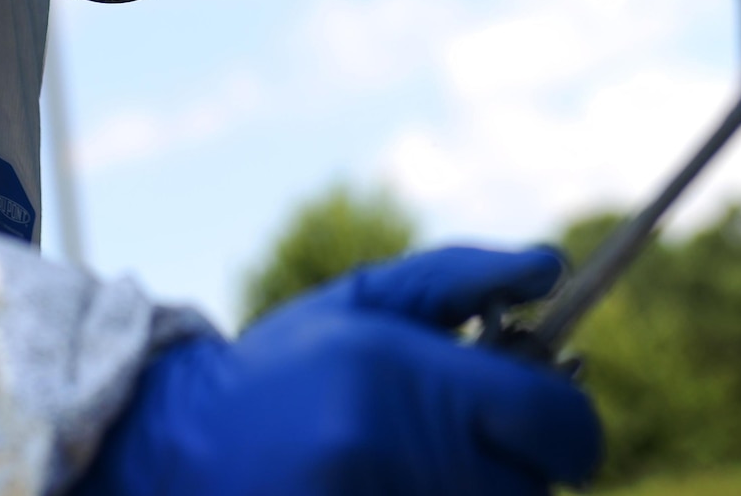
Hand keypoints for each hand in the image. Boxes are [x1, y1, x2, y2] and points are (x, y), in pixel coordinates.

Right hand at [72, 246, 603, 495]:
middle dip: (516, 464)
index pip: (558, 425)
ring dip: (475, 493)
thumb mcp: (364, 301)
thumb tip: (553, 267)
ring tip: (417, 464)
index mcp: (404, 379)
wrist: (173, 449)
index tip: (547, 417)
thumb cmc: (282, 368)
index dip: (568, 424)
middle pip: (533, 489)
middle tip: (465, 440)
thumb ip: (461, 276)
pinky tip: (389, 486)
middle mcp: (394, 455)